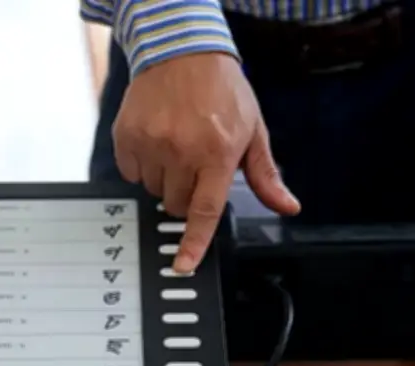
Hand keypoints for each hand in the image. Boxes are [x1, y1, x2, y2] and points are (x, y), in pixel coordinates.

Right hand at [112, 53, 300, 272]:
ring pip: (154, 190)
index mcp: (217, 152)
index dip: (194, 243)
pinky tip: (156, 142)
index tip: (184, 264)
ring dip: (165, 179)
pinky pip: (131, 172)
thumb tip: (288, 206)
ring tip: (176, 147)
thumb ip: (265, 175)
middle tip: (195, 165)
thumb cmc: (223, 90)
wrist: (182, 51)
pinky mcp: (127, 136)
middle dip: (187, 194)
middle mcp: (181, 150)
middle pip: (177, 205)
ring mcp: (150, 143)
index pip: (204, 211)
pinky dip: (143, 165)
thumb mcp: (252, 131)